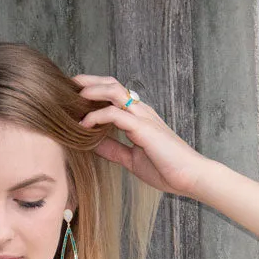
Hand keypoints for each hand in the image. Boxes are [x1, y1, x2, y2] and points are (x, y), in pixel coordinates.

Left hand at [72, 74, 211, 198]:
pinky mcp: (143, 127)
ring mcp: (143, 117)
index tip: (74, 96)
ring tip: (73, 96)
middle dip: (89, 82)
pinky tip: (84, 124)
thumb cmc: (165, 169)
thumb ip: (113, 149)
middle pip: (112, 85)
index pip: (114, 94)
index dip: (94, 91)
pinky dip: (96, 117)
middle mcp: (141, 111)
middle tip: (69, 84)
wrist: (190, 177)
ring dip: (91, 91)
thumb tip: (92, 143)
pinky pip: (115, 114)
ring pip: (113, 91)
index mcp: (139, 117)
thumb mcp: (131, 159)